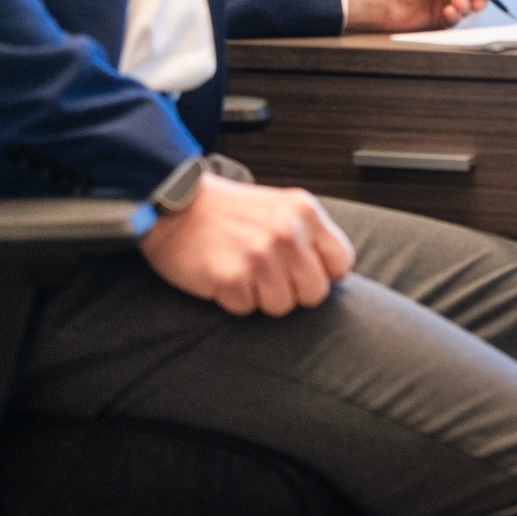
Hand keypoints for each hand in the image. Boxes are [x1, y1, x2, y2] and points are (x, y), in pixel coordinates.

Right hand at [139, 174, 354, 316]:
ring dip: (261, 297)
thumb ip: (309, 234)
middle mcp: (288, 233)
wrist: (175, 205)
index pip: (341, 263)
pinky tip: (223, 275)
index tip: (303, 271)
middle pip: (315, 292)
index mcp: (304, 212)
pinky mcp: (232, 278)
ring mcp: (261, 256)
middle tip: (268, 275)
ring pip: (283, 306)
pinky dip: (234, 300)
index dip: (323, 274)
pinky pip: (247, 310)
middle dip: (293, 291)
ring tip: (243, 271)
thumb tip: (332, 271)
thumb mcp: (280, 207)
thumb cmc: (227, 210)